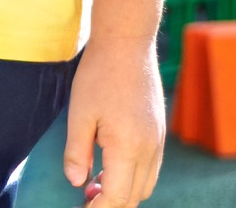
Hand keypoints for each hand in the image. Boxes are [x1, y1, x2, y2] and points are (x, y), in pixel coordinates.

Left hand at [63, 37, 164, 206]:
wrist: (127, 43)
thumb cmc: (99, 75)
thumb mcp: (79, 114)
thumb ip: (76, 152)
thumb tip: (77, 183)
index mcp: (128, 147)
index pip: (117, 198)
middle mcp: (149, 148)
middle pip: (134, 197)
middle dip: (110, 204)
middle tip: (84, 196)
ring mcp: (158, 140)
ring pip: (146, 185)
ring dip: (123, 192)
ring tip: (95, 183)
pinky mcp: (159, 131)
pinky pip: (151, 168)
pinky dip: (133, 177)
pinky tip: (111, 166)